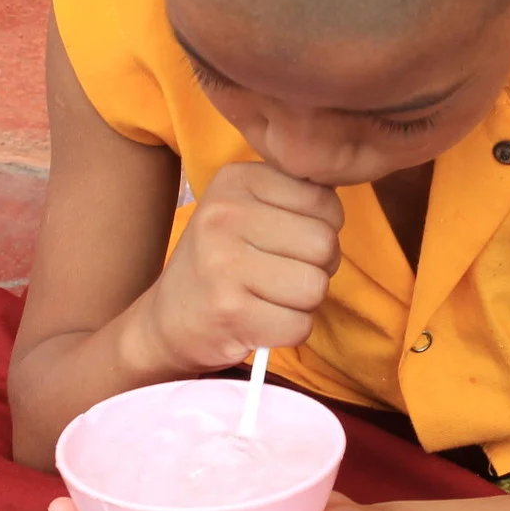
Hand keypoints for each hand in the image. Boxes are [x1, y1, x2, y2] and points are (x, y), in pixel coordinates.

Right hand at [134, 162, 341, 372]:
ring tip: (270, 297)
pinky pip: (300, 325)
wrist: (167, 320)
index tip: (287, 242)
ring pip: (316, 286)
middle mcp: (225, 214)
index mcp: (236, 179)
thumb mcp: (247, 209)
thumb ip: (295, 195)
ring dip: (303, 302)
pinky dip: (289, 331)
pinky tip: (262, 321)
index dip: (322, 229)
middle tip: (281, 276)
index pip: (326, 201)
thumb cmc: (222, 263)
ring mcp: (224, 263)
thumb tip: (342, 202)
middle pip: (325, 244)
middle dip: (317, 268)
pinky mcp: (230, 311)